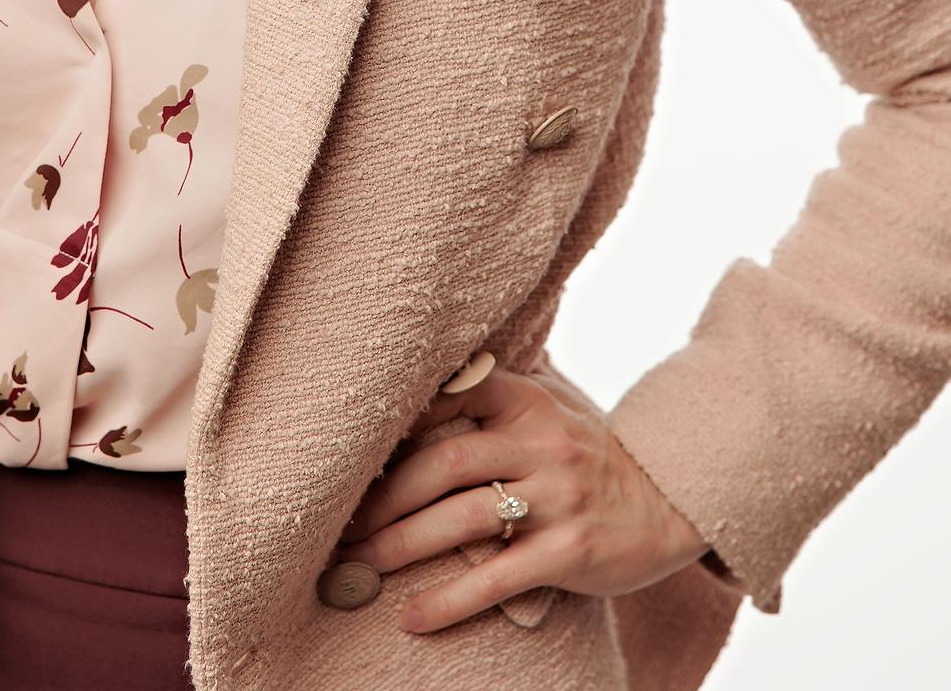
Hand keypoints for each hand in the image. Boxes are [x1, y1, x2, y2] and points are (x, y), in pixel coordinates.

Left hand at [335, 353, 710, 633]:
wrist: (671, 500)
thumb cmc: (587, 457)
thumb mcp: (547, 412)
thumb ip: (491, 402)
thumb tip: (410, 407)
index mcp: (527, 400)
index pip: (451, 395)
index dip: (400, 421)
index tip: (355, 451)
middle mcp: (540, 442)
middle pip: (443, 461)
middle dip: (384, 496)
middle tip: (342, 522)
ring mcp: (557, 496)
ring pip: (461, 517)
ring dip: (400, 545)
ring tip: (356, 565)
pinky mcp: (569, 552)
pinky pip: (496, 577)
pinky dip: (447, 600)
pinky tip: (410, 617)